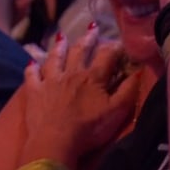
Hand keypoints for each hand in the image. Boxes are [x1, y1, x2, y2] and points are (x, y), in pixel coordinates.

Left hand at [21, 25, 140, 160]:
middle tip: (91, 28)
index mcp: (93, 78)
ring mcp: (50, 81)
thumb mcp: (117, 111)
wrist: (56, 141)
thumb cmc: (89, 129)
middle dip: (87, 39)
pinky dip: (32, 67)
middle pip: (80, 51)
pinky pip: (31, 75)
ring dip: (59, 47)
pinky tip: (32, 62)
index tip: (119, 42)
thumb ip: (128, 90)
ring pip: (55, 58)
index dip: (114, 48)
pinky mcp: (34, 91)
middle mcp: (72, 73)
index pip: (106, 56)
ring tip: (62, 37)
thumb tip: (138, 71)